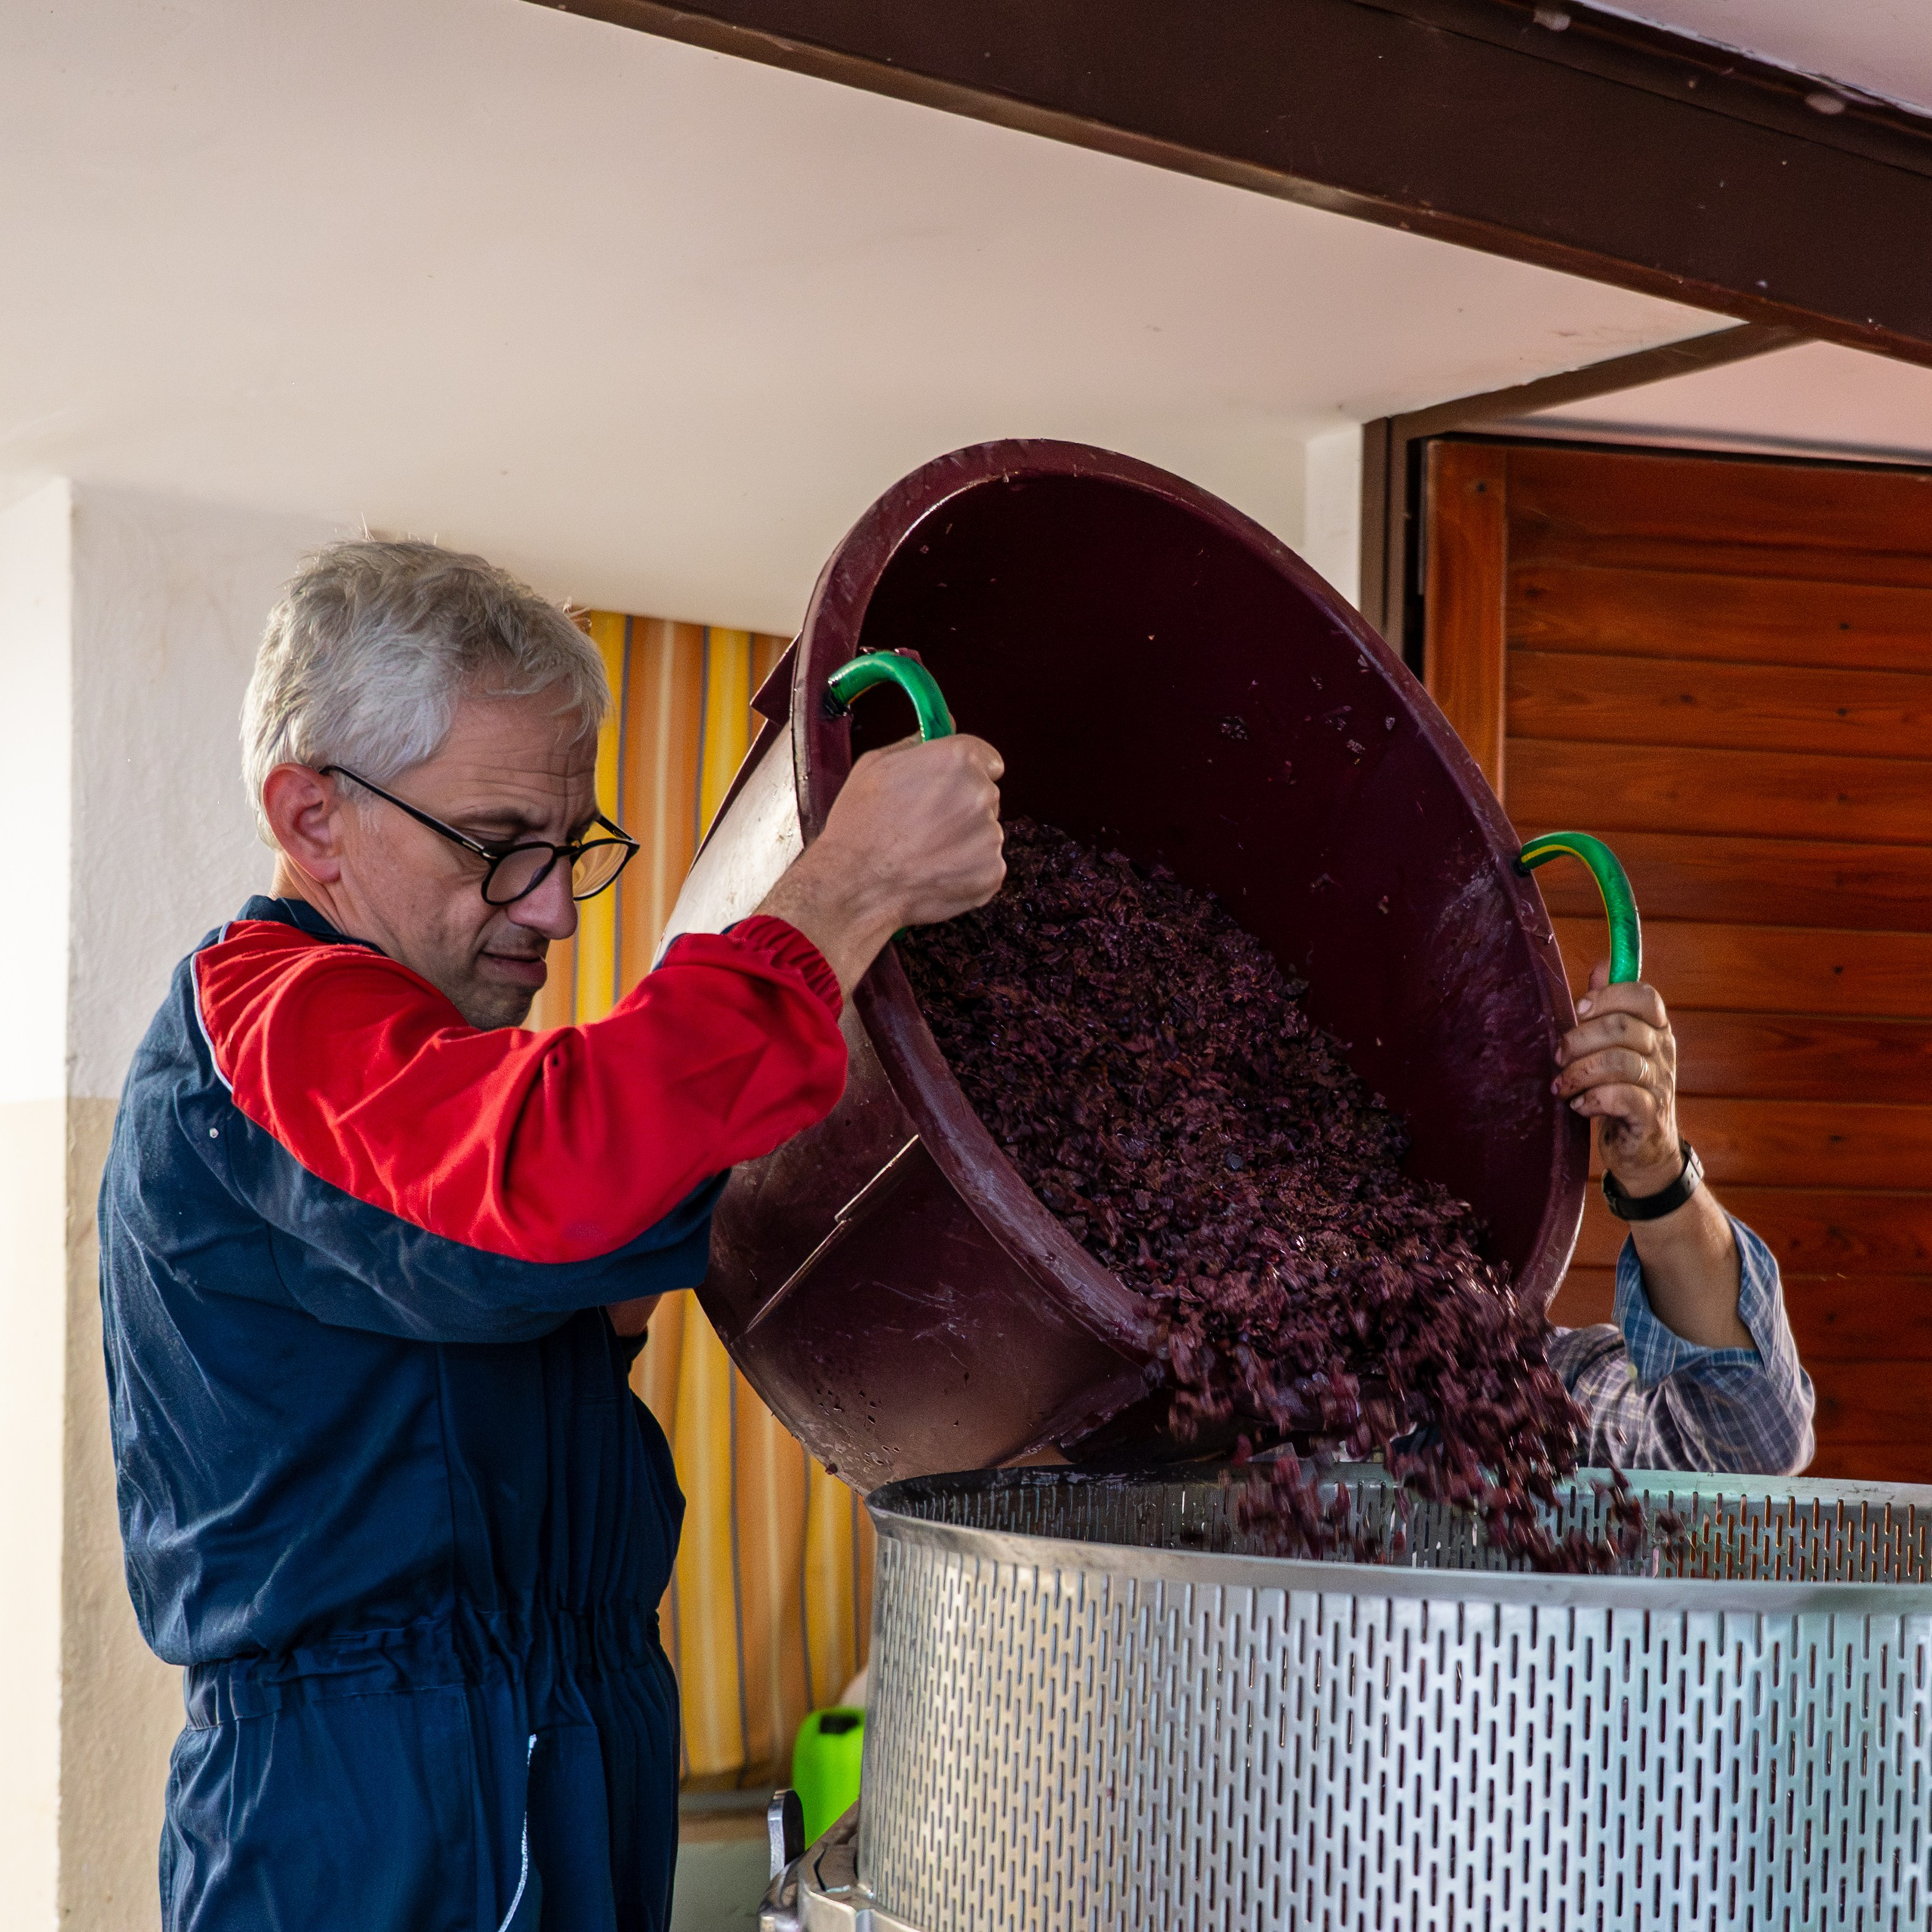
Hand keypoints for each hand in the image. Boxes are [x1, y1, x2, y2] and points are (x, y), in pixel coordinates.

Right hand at [755, 733, 1005, 996]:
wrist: (856, 884)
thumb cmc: (860, 826)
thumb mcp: (874, 765)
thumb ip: (915, 744)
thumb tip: (941, 729)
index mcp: (958, 759)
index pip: (987, 759)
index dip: (967, 773)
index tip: (951, 786)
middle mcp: (981, 794)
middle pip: (984, 796)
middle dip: (961, 807)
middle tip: (923, 824)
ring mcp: (990, 836)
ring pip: (985, 833)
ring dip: (963, 841)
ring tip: (923, 851)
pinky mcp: (992, 872)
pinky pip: (985, 866)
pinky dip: (966, 871)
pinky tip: (933, 871)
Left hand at [1552, 962, 1681, 1196]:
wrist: (1644, 1151)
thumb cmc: (1619, 1090)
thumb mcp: (1614, 1046)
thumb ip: (1608, 1008)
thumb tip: (1602, 965)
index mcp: (1655, 1029)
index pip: (1644, 995)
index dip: (1606, 996)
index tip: (1577, 1011)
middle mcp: (1662, 1052)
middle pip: (1621, 1026)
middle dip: (1578, 1039)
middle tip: (1558, 1057)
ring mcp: (1660, 1085)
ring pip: (1618, 1062)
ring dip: (1578, 1072)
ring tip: (1562, 1085)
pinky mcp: (1649, 1116)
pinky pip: (1620, 1097)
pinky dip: (1591, 1099)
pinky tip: (1580, 1105)